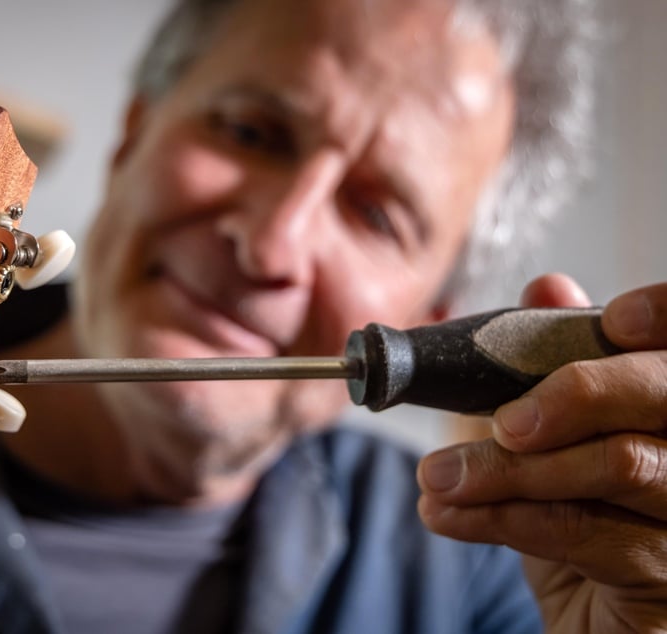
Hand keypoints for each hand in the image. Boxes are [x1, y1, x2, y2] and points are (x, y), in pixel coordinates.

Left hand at [416, 273, 666, 632]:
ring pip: (617, 466)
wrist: (592, 619)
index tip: (614, 320)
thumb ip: (556, 361)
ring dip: (509, 468)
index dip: (666, 317)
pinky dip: (499, 518)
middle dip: (576, 394)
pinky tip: (446, 515)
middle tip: (503, 418)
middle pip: (664, 396)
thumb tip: (548, 286)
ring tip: (437, 476)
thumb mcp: (560, 437)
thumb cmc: (582, 516)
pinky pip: (584, 532)